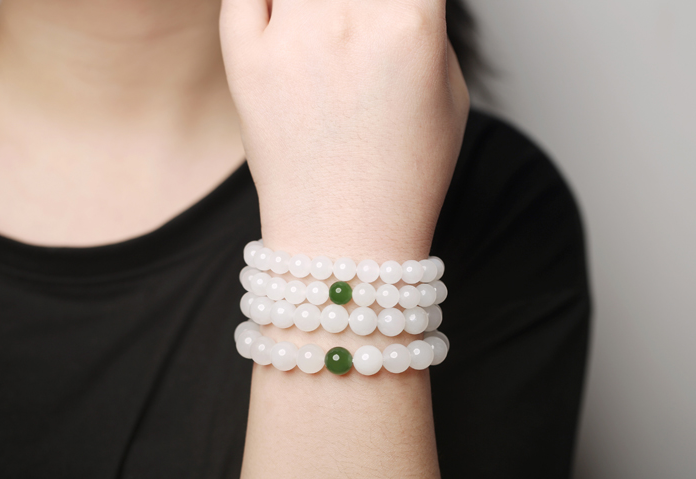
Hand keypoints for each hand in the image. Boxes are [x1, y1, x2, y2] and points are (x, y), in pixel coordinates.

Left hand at [220, 0, 469, 258]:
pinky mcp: (245, 60)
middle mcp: (348, 21)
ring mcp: (290, 39)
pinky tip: (284, 15)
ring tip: (322, 25)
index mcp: (412, 25)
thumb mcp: (450, 94)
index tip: (395, 3)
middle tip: (354, 18)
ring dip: (313, 1)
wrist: (345, 238)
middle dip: (355, 0)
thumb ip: (425, 24)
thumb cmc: (405, 175)